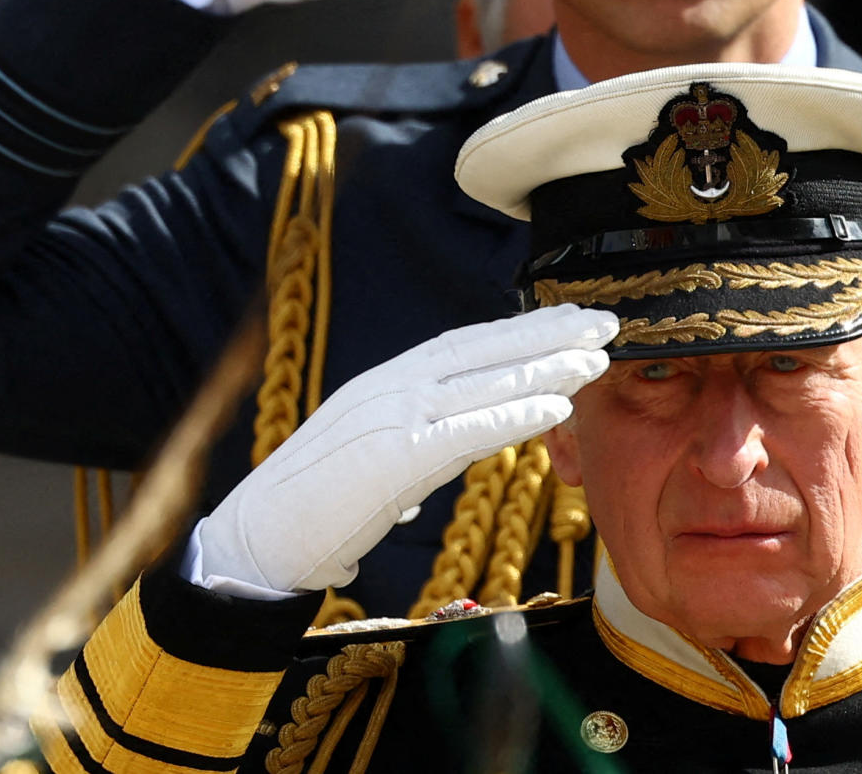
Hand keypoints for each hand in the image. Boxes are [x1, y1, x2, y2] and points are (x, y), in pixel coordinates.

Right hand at [195, 305, 614, 592]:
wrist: (255, 542)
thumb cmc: (310, 510)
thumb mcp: (368, 462)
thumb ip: (409, 449)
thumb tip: (434, 459)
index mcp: (386, 383)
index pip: (466, 345)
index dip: (521, 330)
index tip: (569, 320)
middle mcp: (392, 387)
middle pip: (484, 349)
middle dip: (549, 333)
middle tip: (606, 321)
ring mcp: (391, 417)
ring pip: (484, 381)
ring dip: (547, 368)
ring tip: (597, 360)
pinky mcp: (392, 458)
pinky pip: (466, 431)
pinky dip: (514, 414)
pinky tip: (556, 407)